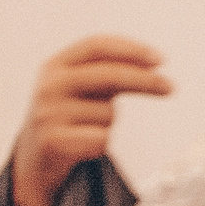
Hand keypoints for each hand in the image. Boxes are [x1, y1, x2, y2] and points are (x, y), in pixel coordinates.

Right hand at [11, 36, 171, 205]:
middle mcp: (49, 86)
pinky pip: (102, 139)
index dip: (131, 49)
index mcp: (55, 65)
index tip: (161, 59)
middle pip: (108, 75)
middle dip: (144, 81)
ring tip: (87, 128)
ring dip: (109, 123)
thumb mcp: (81, 87)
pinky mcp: (53, 141)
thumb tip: (154, 66)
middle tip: (171, 87)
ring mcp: (48, 114)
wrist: (34, 159)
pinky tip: (83, 146)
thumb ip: (110, 72)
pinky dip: (101, 144)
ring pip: (108, 113)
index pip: (96, 46)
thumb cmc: (68, 117)